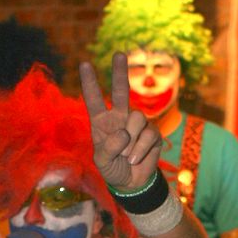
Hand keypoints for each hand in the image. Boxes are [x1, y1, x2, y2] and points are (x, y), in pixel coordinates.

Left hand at [79, 52, 161, 189]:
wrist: (131, 183)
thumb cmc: (112, 169)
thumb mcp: (102, 161)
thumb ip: (108, 147)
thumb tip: (124, 132)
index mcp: (102, 122)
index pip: (94, 100)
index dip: (90, 83)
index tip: (85, 64)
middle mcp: (120, 117)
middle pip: (120, 91)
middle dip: (119, 72)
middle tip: (119, 54)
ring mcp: (137, 123)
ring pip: (136, 118)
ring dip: (131, 141)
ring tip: (126, 156)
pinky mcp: (152, 133)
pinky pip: (148, 134)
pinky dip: (140, 148)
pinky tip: (135, 159)